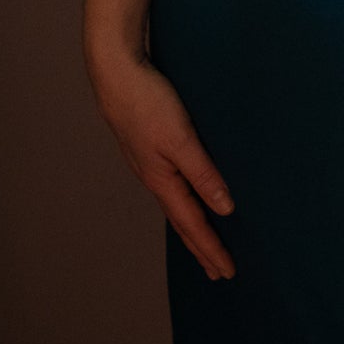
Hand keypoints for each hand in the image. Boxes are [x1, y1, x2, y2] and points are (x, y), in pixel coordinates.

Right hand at [89, 49, 236, 279]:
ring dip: (192, 227)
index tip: (227, 272)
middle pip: (182, 221)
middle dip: (201, 247)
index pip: (193, 224)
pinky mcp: (149, 148)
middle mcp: (154, 178)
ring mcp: (149, 164)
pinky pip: (172, 186)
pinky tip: (187, 197)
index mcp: (162, 180)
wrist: (116, 71)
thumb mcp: (181, 139)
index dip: (211, 248)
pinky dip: (184, 202)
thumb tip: (225, 209)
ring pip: (176, 204)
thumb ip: (203, 174)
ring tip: (203, 243)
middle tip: (218, 272)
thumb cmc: (147, 102)